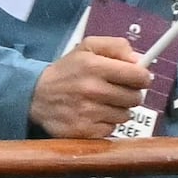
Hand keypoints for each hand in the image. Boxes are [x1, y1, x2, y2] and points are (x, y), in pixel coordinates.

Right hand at [28, 31, 153, 143]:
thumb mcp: (87, 48)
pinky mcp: (86, 132)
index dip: (142, 77)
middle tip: (115, 90)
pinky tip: (93, 115)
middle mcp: (92, 90)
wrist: (36, 96)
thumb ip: (115, 46)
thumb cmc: (67, 71)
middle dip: (130, 94)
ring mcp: (89, 113)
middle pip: (135, 98)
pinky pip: (112, 129)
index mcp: (94, 66)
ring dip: (118, 110)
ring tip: (101, 102)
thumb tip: (139, 61)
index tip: (137, 78)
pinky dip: (106, 123)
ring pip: (125, 115)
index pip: (138, 76)